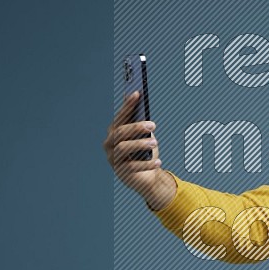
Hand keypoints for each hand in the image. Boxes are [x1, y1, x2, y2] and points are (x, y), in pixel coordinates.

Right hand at [103, 91, 173, 208]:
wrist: (145, 176)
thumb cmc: (144, 151)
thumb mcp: (144, 135)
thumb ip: (140, 121)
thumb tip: (139, 101)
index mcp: (114, 131)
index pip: (120, 116)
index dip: (128, 105)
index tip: (137, 93)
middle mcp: (110, 143)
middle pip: (120, 132)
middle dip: (136, 127)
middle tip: (152, 125)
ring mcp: (113, 158)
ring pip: (123, 148)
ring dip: (139, 144)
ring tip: (155, 142)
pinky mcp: (120, 171)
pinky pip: (132, 166)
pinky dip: (146, 164)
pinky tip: (158, 161)